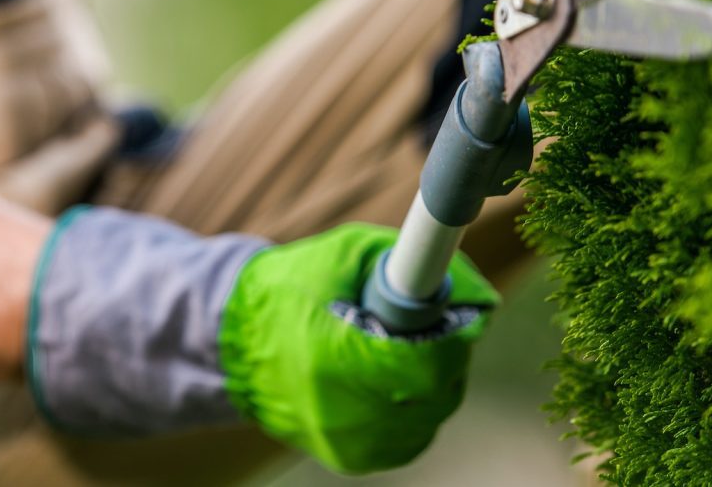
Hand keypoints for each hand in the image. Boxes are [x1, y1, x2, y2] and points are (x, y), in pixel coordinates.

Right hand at [219, 223, 498, 473]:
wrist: (231, 343)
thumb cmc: (290, 286)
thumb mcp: (346, 253)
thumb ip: (414, 263)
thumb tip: (479, 293)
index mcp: (334, 357)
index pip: (428, 362)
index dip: (457, 334)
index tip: (465, 309)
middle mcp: (342, 412)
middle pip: (438, 389)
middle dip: (449, 349)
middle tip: (437, 321)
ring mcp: (347, 442)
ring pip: (432, 413)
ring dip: (438, 376)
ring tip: (410, 344)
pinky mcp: (351, 458)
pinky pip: (413, 434)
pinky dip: (419, 403)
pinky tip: (396, 374)